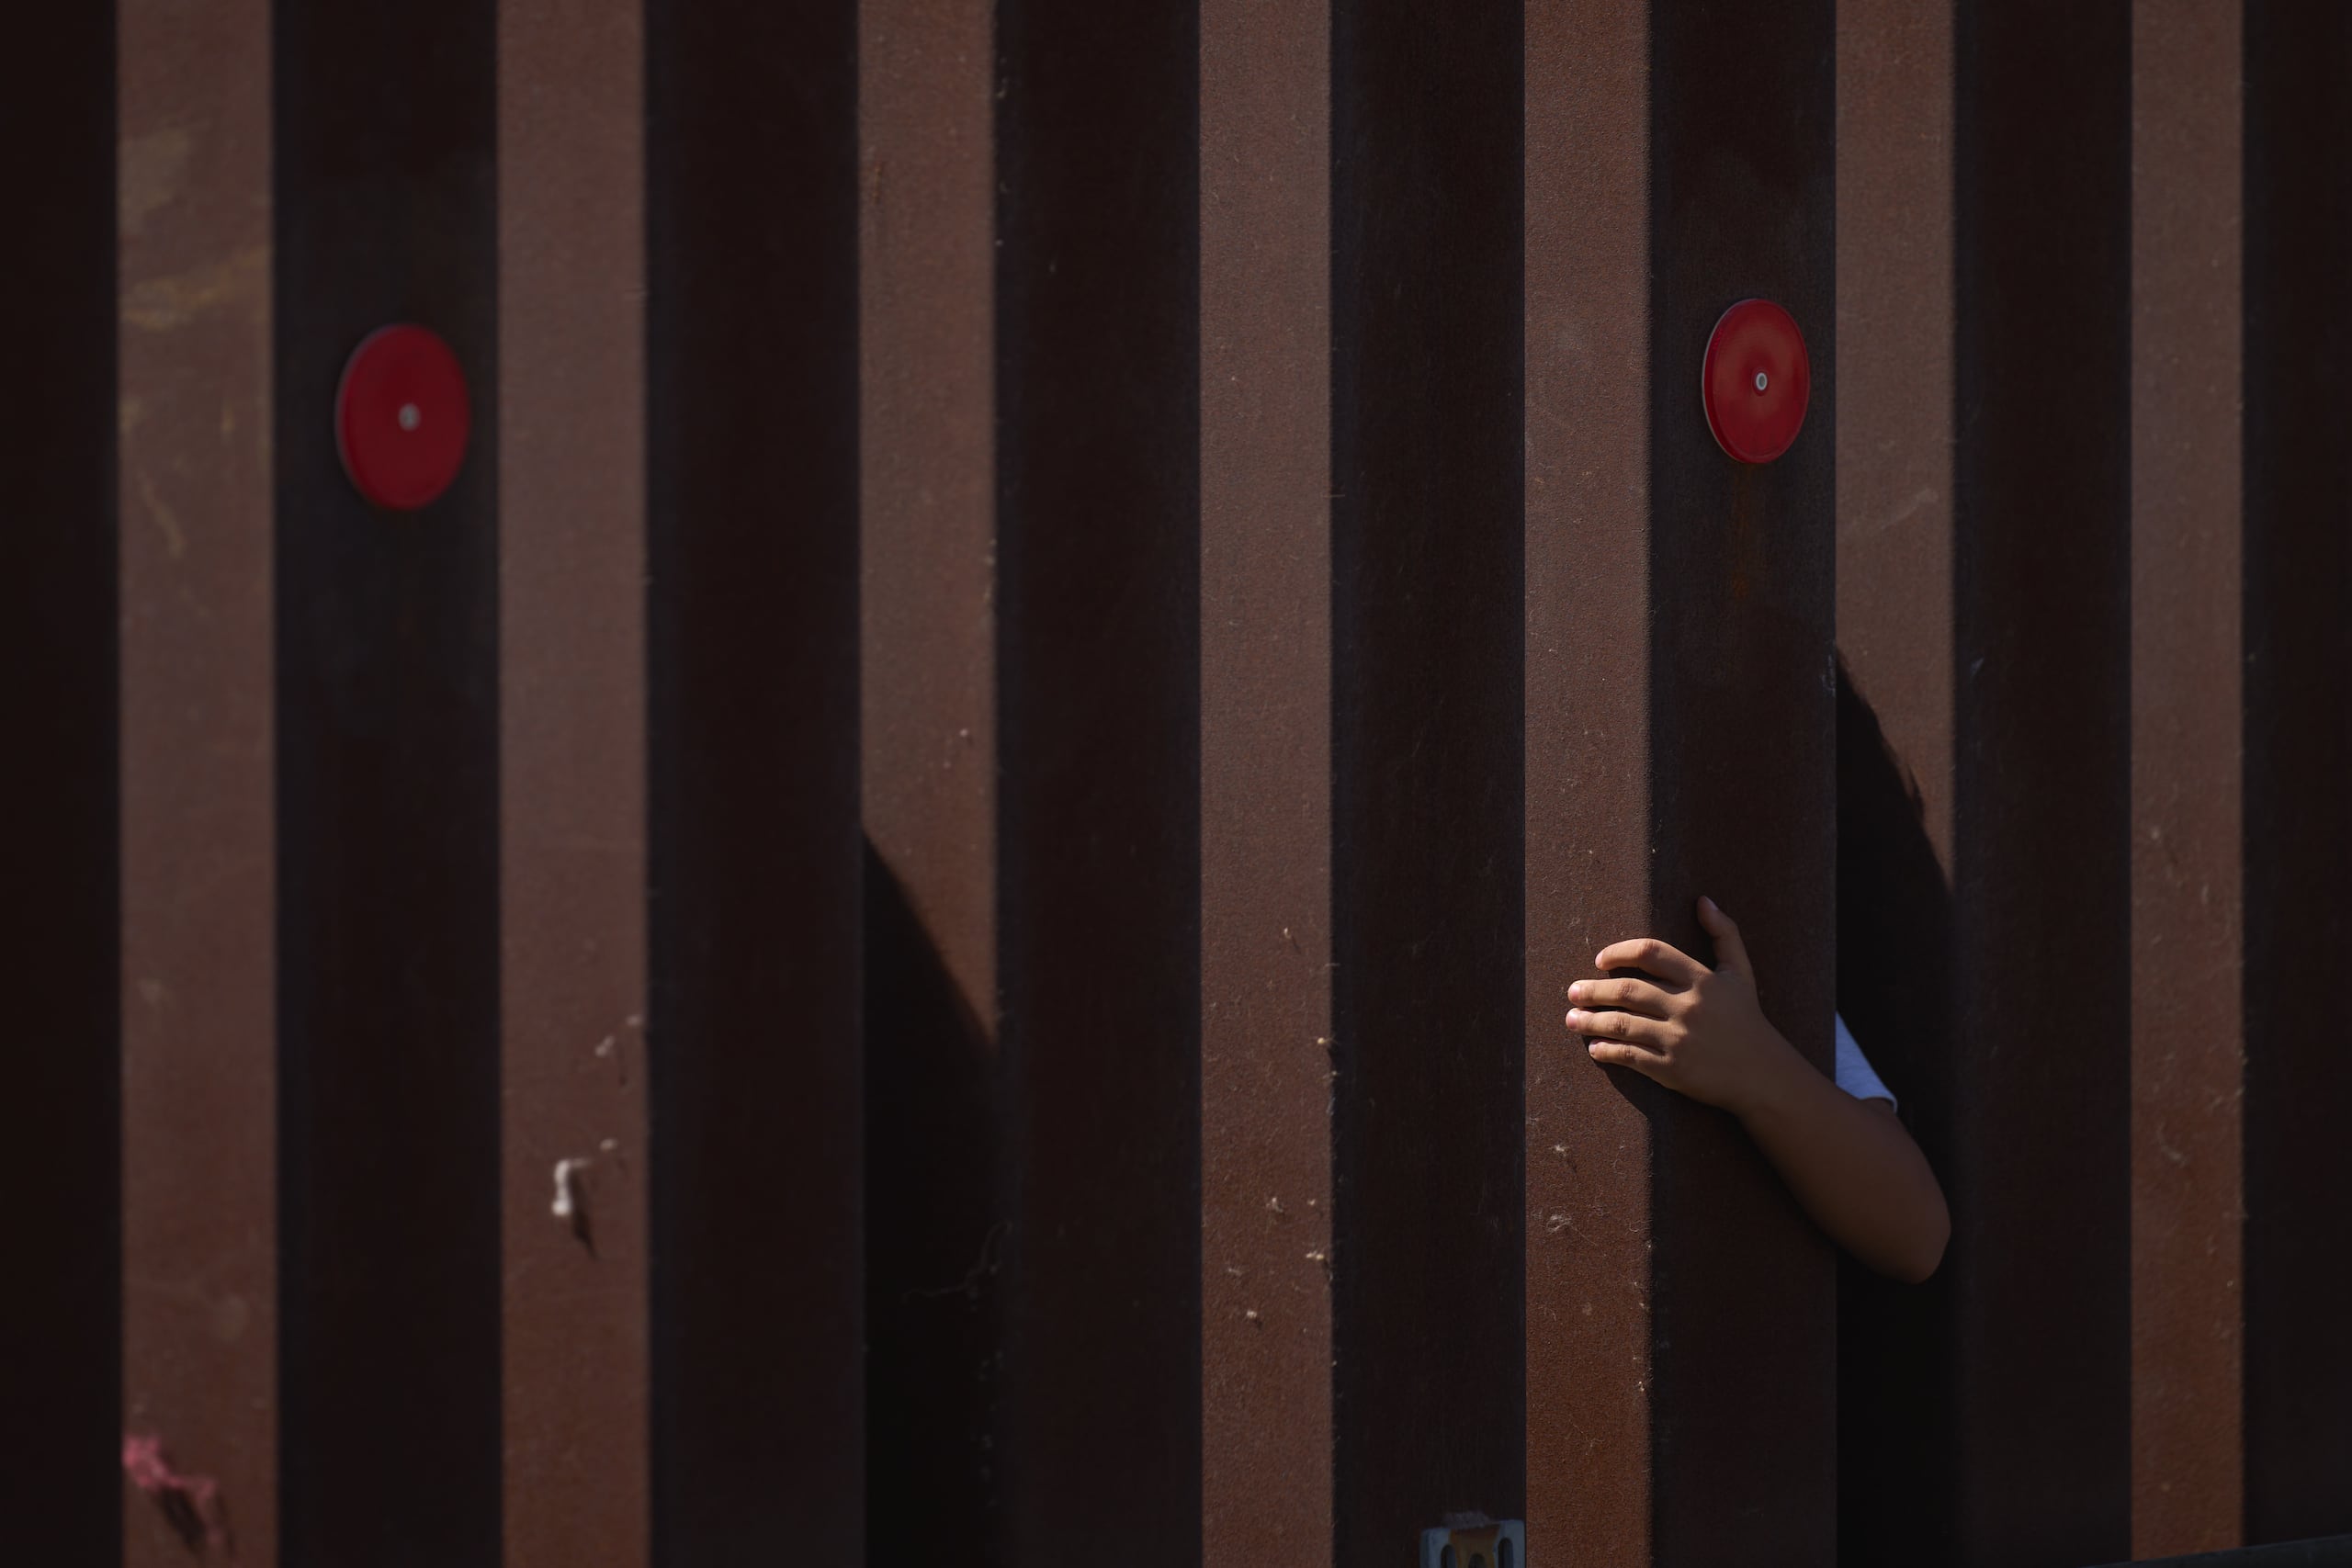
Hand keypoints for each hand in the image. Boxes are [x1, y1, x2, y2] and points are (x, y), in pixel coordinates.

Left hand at [1565, 895, 1803, 1114]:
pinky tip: (1595, 1048)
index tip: (1599, 960)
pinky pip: (1630, 1056)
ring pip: (1622, 1024)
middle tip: (1572, 992)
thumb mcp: (1741, 973)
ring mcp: (1679, 1039)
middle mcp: (1689, 1006)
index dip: (1619, 952)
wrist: (1764, 1076)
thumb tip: (1703, 900)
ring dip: (1591, 1021)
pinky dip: (1607, 1051)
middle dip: (1593, 990)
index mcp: (1702, 979)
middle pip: (1627, 989)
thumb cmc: (1747, 1020)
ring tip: (1572, 1019)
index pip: (1651, 952)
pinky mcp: (1673, 1070)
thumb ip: (1724, 934)